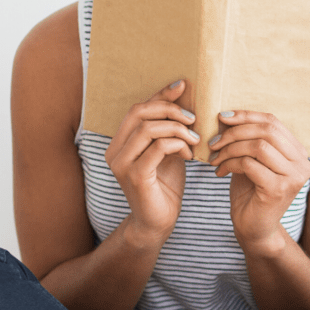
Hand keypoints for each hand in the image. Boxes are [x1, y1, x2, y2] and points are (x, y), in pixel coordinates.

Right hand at [105, 79, 200, 241]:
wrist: (158, 222)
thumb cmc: (164, 185)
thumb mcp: (166, 150)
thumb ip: (167, 128)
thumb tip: (181, 94)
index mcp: (118, 142)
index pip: (137, 108)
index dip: (160, 95)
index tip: (183, 87)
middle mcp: (114, 151)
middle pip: (139, 113)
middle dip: (170, 110)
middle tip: (193, 118)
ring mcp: (122, 164)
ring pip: (149, 128)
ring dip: (178, 129)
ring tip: (195, 139)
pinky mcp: (135, 176)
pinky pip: (159, 147)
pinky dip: (178, 144)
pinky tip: (189, 154)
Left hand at [208, 109, 309, 256]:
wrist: (254, 229)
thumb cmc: (251, 193)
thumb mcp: (252, 160)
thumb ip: (249, 140)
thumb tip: (228, 115)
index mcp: (298, 152)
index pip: (273, 122)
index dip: (247, 116)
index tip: (222, 117)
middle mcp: (302, 163)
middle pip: (267, 131)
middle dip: (235, 132)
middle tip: (214, 141)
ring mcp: (293, 177)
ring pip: (258, 146)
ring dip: (230, 149)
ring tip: (215, 157)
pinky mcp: (278, 189)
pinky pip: (250, 164)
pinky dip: (230, 164)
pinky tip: (219, 172)